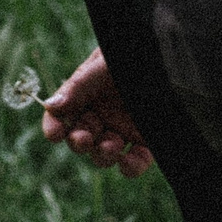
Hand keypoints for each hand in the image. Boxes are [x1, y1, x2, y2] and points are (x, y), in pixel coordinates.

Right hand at [41, 47, 154, 175]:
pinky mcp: (148, 141)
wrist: (171, 55)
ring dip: (102, 154)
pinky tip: (127, 161)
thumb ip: (79, 85)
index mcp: (86, 94)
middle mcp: (102, 115)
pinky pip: (135, 162)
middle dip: (79, 142)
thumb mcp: (104, 64)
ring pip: (103, 154)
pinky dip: (130, 167)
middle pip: (80, 138)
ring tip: (112, 145)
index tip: (54, 134)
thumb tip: (51, 105)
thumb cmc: (132, 53)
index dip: (54, 126)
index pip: (62, 115)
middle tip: (85, 139)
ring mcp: (123, 129)